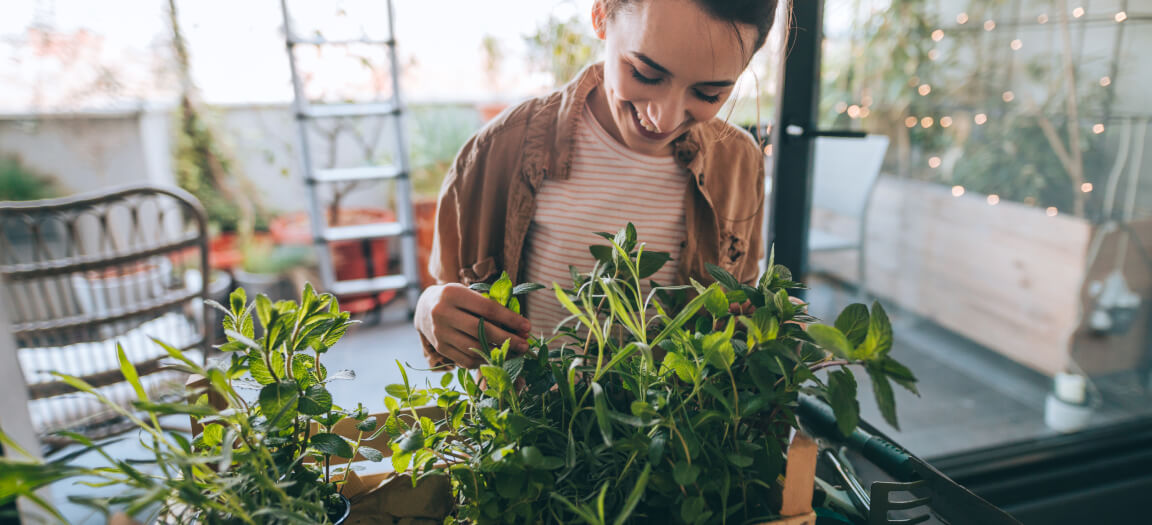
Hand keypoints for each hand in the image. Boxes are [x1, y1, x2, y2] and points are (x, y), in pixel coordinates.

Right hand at [415, 283, 531, 368]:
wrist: (424, 307)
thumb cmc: (456, 299)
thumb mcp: (469, 293)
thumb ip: (489, 305)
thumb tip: (519, 326)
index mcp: (453, 294)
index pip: (488, 309)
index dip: (510, 319)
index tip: (527, 327)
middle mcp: (443, 313)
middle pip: (482, 330)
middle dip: (508, 339)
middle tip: (525, 345)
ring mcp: (440, 332)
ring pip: (474, 348)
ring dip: (499, 353)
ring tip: (515, 353)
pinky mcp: (440, 348)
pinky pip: (466, 359)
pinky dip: (484, 360)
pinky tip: (497, 357)